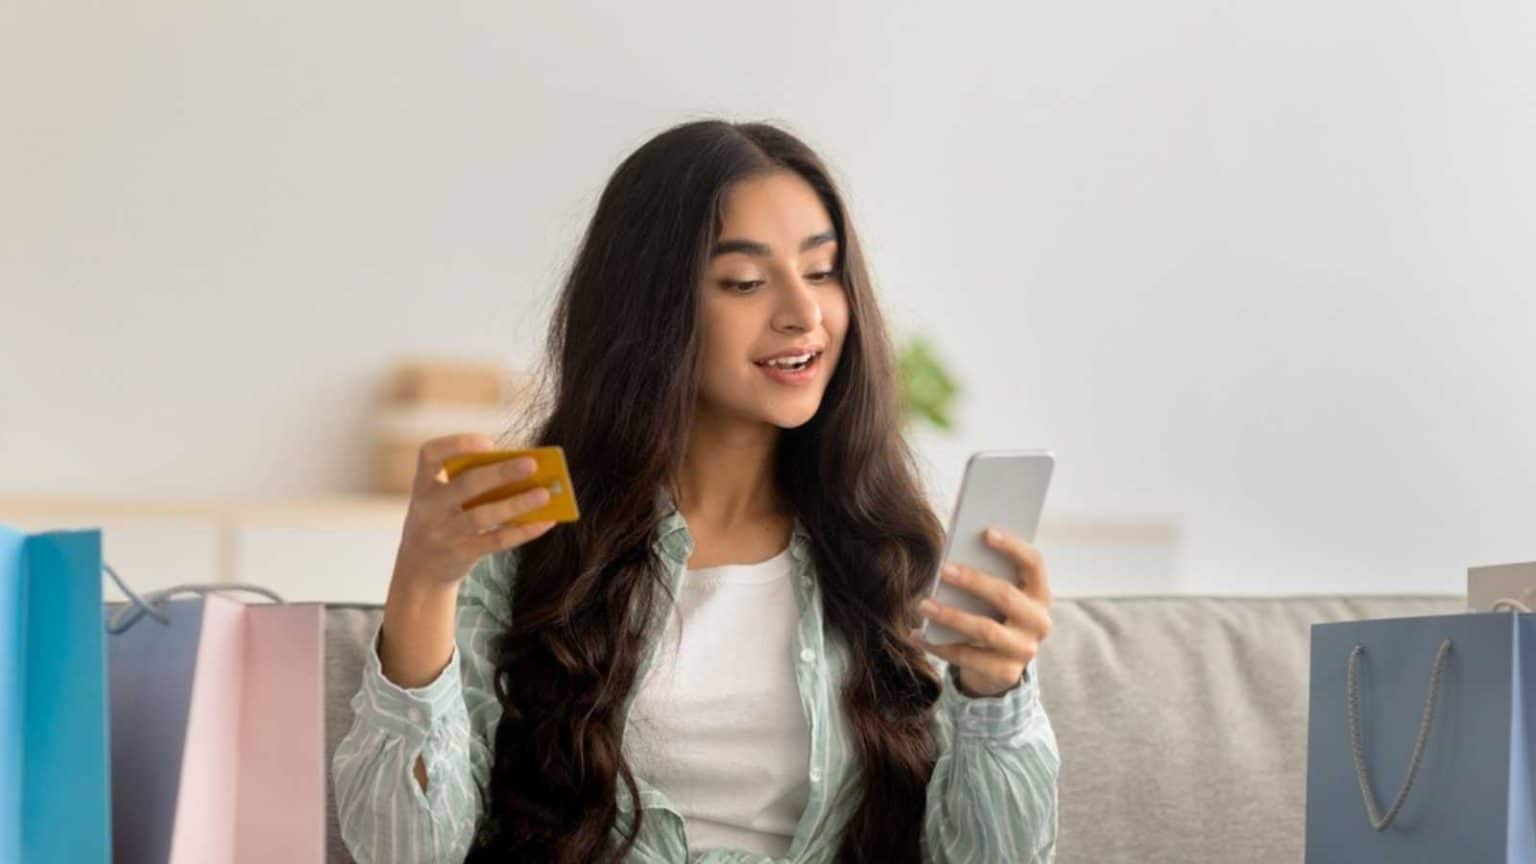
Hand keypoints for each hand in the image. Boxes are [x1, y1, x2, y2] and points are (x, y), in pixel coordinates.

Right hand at [390, 433, 558, 591]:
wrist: (420, 571)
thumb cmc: (442, 521)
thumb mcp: (442, 500)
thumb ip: (470, 483)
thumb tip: (523, 471)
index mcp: (423, 485)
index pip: (429, 454)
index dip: (457, 444)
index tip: (489, 443)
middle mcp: (429, 508)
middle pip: (466, 485)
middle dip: (500, 473)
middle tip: (531, 464)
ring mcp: (444, 533)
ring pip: (483, 516)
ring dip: (517, 503)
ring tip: (544, 494)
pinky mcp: (462, 554)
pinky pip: (497, 540)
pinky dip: (524, 530)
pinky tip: (545, 521)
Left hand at [915, 527, 1052, 697]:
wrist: (997, 667)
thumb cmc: (991, 616)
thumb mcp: (993, 597)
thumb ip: (984, 577)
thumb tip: (951, 558)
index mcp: (1040, 594)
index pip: (1033, 563)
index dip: (1013, 546)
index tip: (986, 532)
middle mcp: (1039, 622)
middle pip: (1007, 596)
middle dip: (973, 581)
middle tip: (943, 569)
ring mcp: (1025, 650)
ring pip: (986, 630)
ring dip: (951, 615)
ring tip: (923, 604)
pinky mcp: (1006, 673)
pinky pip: (968, 658)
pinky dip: (938, 646)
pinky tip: (916, 635)